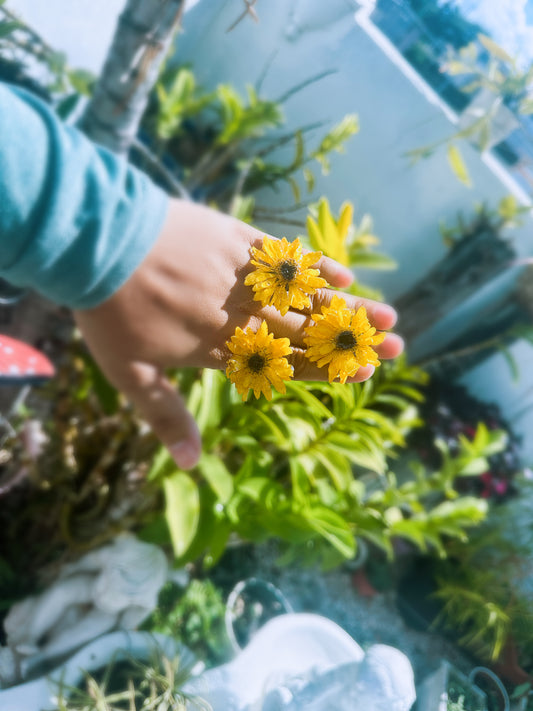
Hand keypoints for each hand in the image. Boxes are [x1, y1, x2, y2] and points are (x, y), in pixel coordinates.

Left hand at [74, 199, 402, 469]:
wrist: (97, 244)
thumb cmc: (111, 312)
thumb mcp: (130, 373)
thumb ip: (165, 416)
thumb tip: (191, 464)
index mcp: (223, 348)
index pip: (287, 364)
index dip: (328, 370)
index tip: (364, 375)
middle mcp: (243, 313)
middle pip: (307, 331)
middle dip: (353, 342)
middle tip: (396, 348)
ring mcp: (242, 275)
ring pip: (304, 296)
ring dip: (347, 307)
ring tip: (388, 315)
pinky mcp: (235, 239)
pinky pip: (282, 256)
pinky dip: (313, 266)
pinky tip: (342, 273)